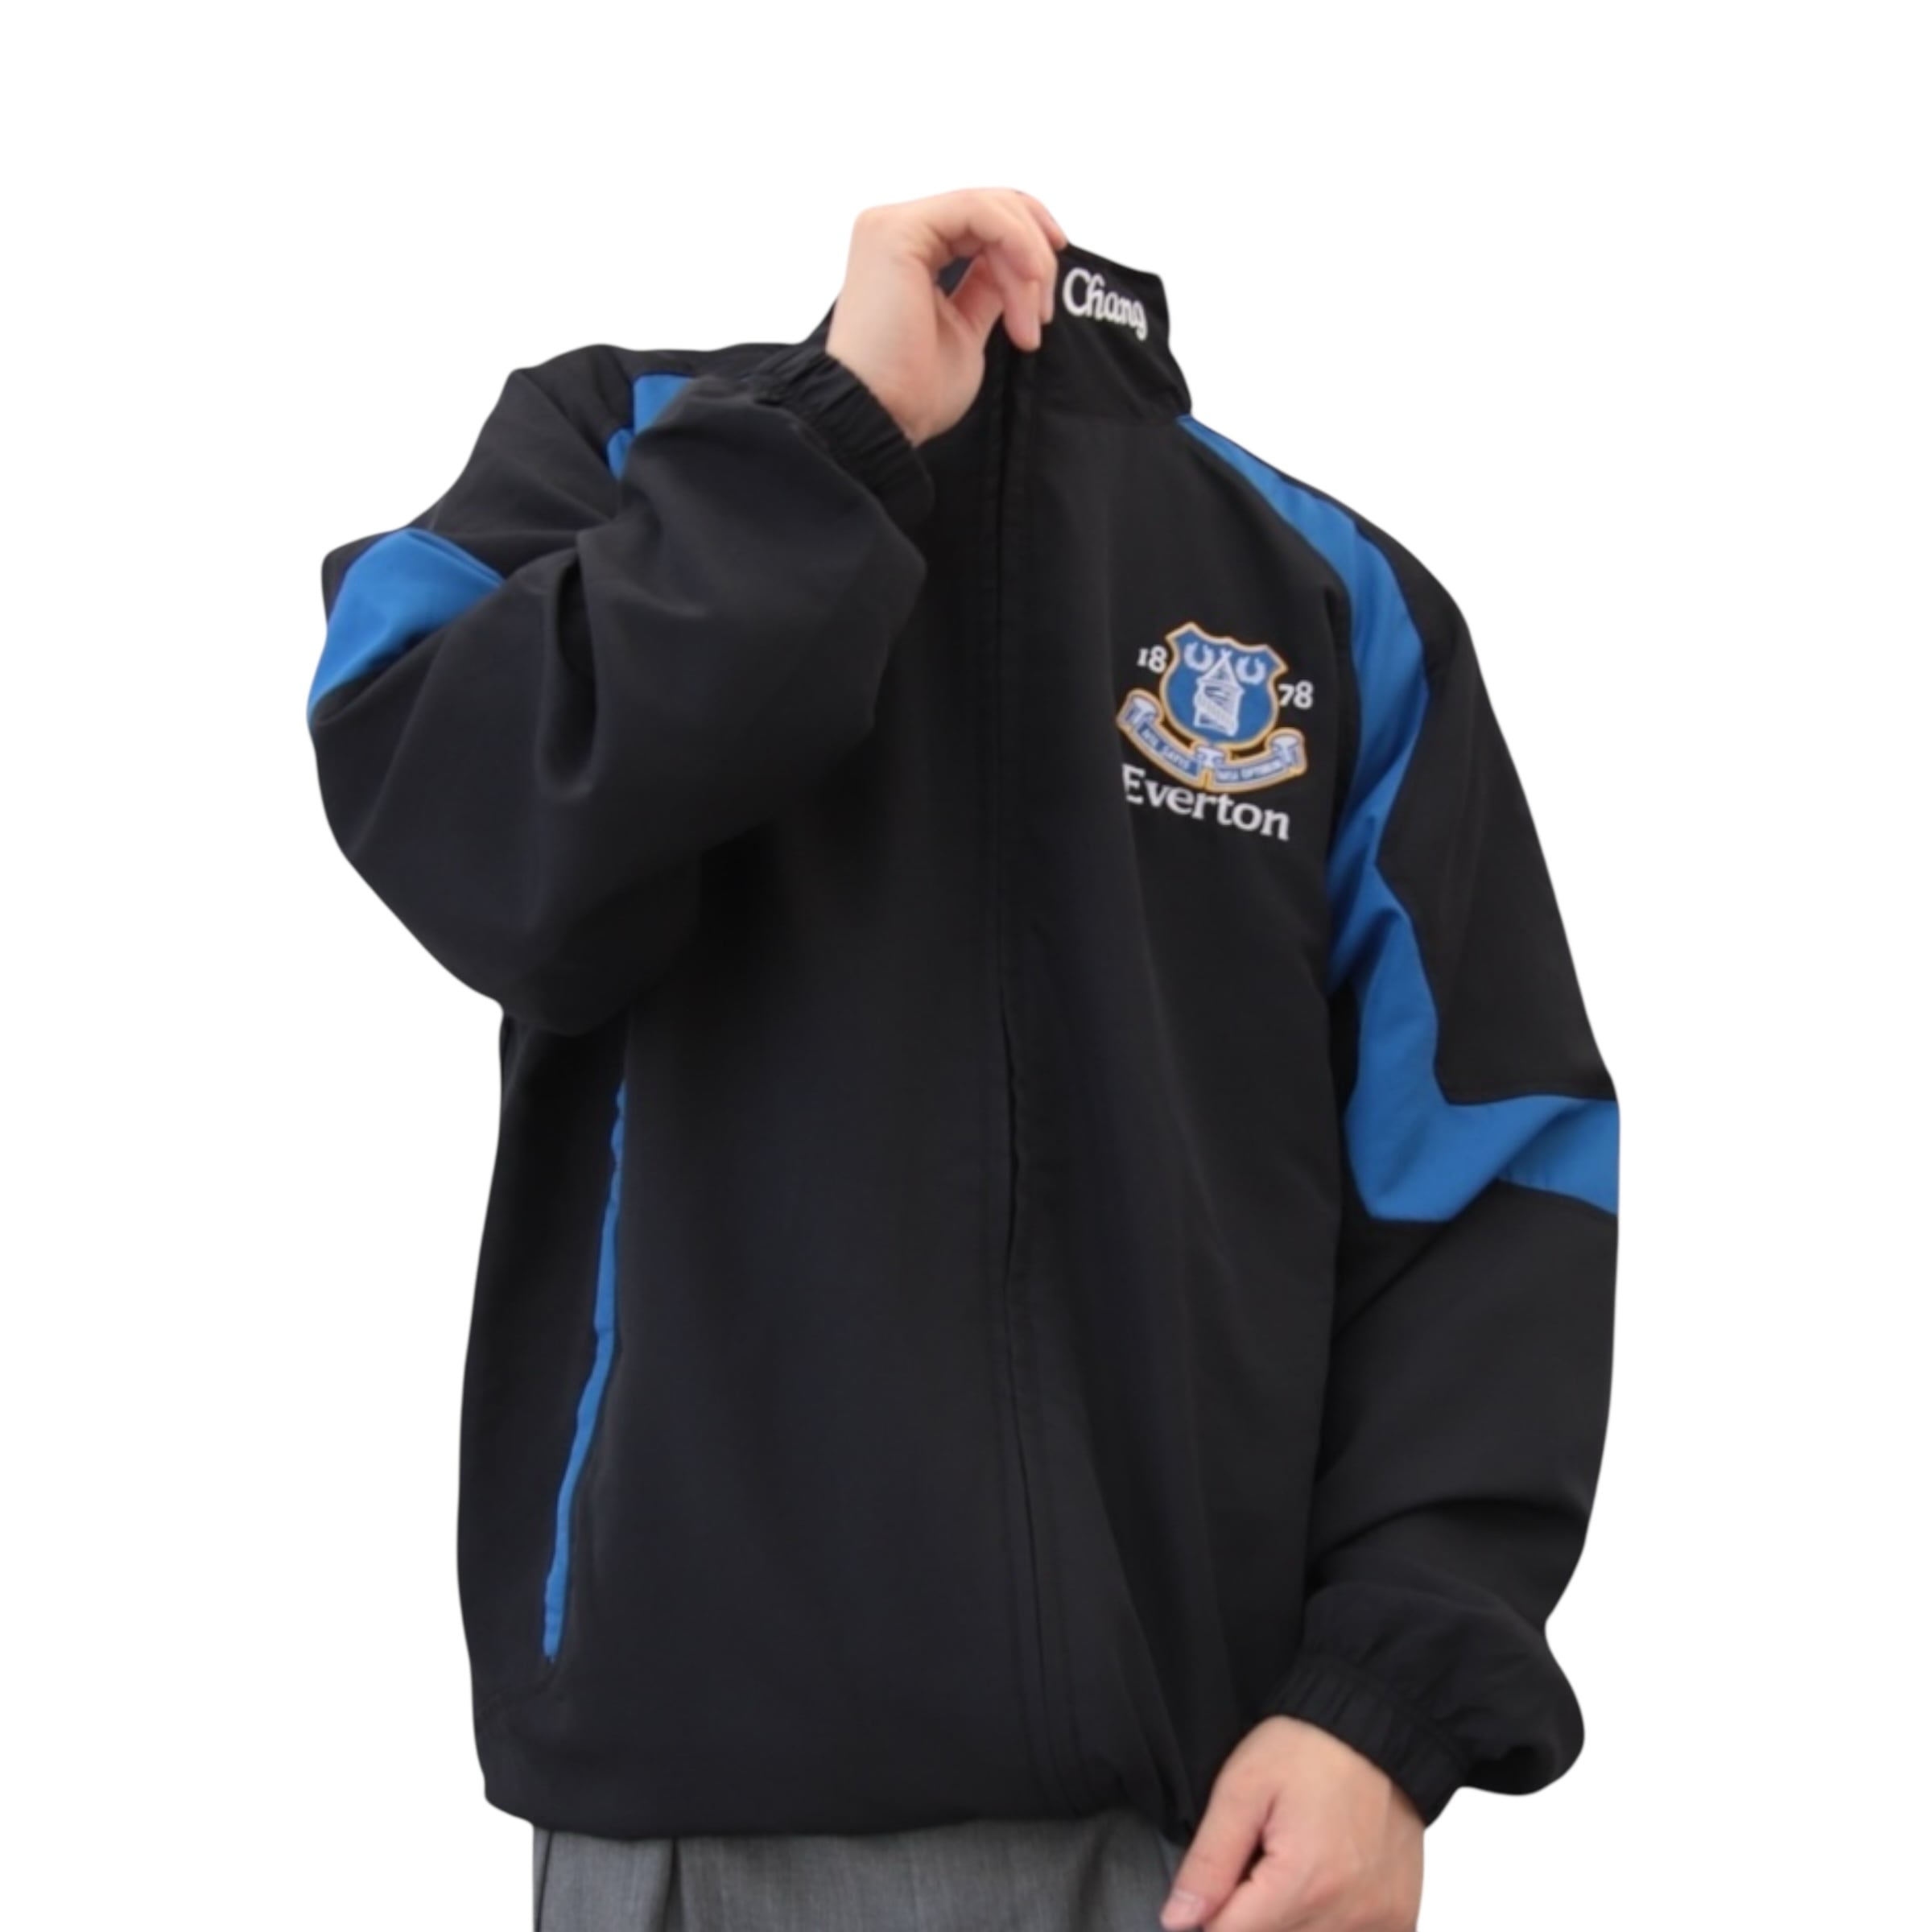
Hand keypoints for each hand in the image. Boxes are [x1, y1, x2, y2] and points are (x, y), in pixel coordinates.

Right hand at [823, 186, 1068, 447]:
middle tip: (1043, 312)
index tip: (1047, 298)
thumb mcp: (967, 329)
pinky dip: (1015, 240)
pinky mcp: (899, 230)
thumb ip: (987, 290)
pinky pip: (977, 210)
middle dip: (1034, 257)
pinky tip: (1028, 278)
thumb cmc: (912, 390)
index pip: (979, 223)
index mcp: (910, 254)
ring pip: (988, 209)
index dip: (1028, 247)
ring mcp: (894, 227)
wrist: (882, 417)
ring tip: (1031, 316)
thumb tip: (1020, 269)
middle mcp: (898, 232)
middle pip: (989, 210)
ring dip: (1027, 259)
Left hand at [1159, 1716, 1423, 1931]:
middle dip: (1250, 1914)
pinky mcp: (1398, 1919)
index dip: (1210, 1911)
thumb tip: (1178, 1918)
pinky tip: (1324, 1885)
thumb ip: (1209, 1862)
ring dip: (1288, 1919)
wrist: (1375, 1728)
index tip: (1220, 1880)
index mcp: (1302, 1882)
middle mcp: (1347, 1914)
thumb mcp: (1242, 1789)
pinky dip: (1327, 1923)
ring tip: (1293, 1866)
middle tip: (1260, 1862)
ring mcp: (1380, 1922)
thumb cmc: (1310, 1750)